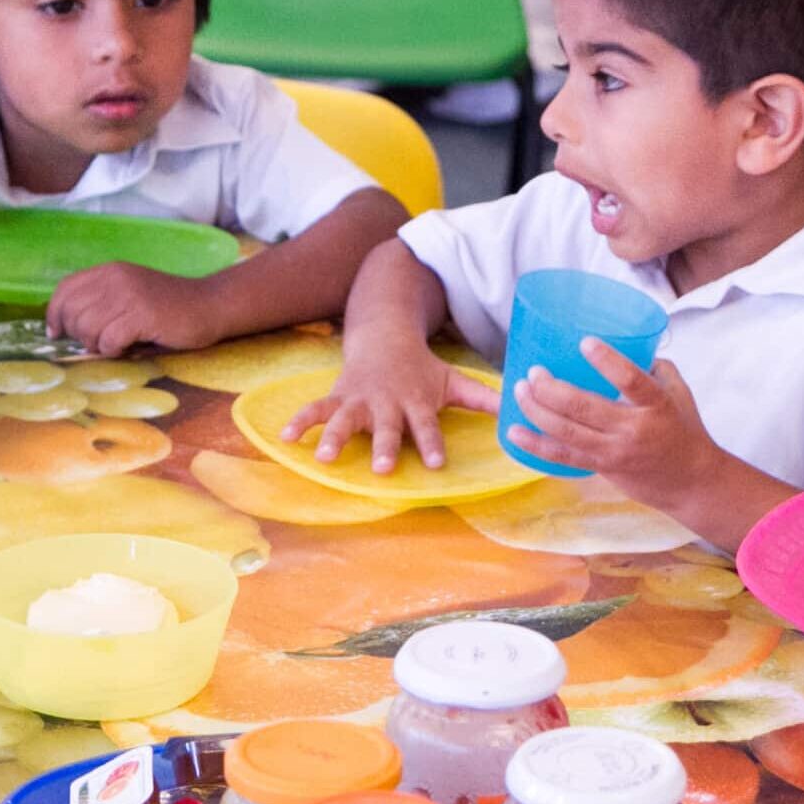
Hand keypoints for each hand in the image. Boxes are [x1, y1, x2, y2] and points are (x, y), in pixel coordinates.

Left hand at [47, 262, 222, 357]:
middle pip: (72, 313)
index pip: (65, 290)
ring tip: (117, 344)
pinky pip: (109, 341)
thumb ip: (100, 303)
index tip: (58, 333)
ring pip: (88, 328)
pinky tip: (129, 347)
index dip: (55, 314)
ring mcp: (129, 296)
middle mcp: (115, 278)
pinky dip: (114, 351)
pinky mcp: (143, 316)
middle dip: (80, 335)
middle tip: (101, 343)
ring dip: (98, 345)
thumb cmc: (169, 308)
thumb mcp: (129, 295)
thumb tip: (65, 329)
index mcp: (109, 271)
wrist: (210, 306)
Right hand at [282, 342, 498, 473]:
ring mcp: (360, 399)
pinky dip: (301, 421)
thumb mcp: (453, 380)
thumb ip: (484, 400)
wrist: (385, 334)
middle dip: (385, 447)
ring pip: (346, 420)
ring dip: (334, 437)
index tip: (437, 463)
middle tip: (383, 469)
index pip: (428, 426)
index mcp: (417, 402)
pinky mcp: (339, 395)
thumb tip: (519, 413)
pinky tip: (284, 439)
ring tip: (324, 457)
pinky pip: (316, 409)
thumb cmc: (422, 368)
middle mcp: (388, 403)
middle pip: (387, 428)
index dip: (432, 443)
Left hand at [502, 341, 715, 511]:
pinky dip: (535, 445)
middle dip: (550, 388)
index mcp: (656, 405)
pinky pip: (563, 457)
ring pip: (566, 432)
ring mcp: (614, 451)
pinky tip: (515, 433)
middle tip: (534, 372)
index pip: (630, 379)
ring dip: (537, 411)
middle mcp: (633, 429)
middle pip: (583, 407)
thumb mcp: (679, 393)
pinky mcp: (602, 467)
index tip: (584, 343)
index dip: (606, 360)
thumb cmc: (685, 431)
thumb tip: (631, 344)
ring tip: (519, 391)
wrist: (691, 482)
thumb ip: (656, 366)